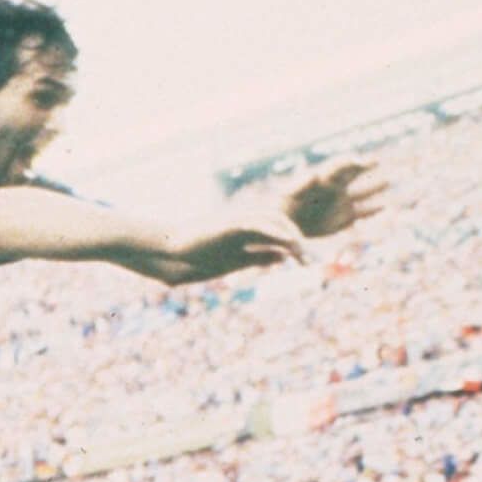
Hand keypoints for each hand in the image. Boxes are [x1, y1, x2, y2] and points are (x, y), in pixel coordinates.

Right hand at [171, 214, 306, 277]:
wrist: (172, 252)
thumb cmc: (197, 257)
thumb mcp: (236, 261)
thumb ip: (258, 257)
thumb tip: (282, 257)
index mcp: (247, 230)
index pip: (278, 232)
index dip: (294, 245)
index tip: (305, 262)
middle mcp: (245, 221)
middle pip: (280, 223)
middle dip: (298, 240)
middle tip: (310, 260)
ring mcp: (238, 220)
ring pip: (274, 220)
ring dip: (292, 235)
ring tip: (303, 254)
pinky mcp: (231, 223)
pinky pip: (259, 224)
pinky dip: (276, 231)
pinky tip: (289, 242)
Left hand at [284, 161, 385, 238]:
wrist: (288, 225)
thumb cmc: (285, 205)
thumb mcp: (290, 193)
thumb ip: (301, 184)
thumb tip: (314, 174)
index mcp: (324, 180)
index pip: (341, 166)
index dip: (349, 161)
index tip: (358, 160)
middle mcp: (337, 189)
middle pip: (355, 175)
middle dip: (365, 167)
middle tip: (376, 160)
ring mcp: (342, 203)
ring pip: (363, 193)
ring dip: (374, 188)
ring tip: (387, 181)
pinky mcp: (344, 219)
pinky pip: (362, 214)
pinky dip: (373, 211)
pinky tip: (384, 207)